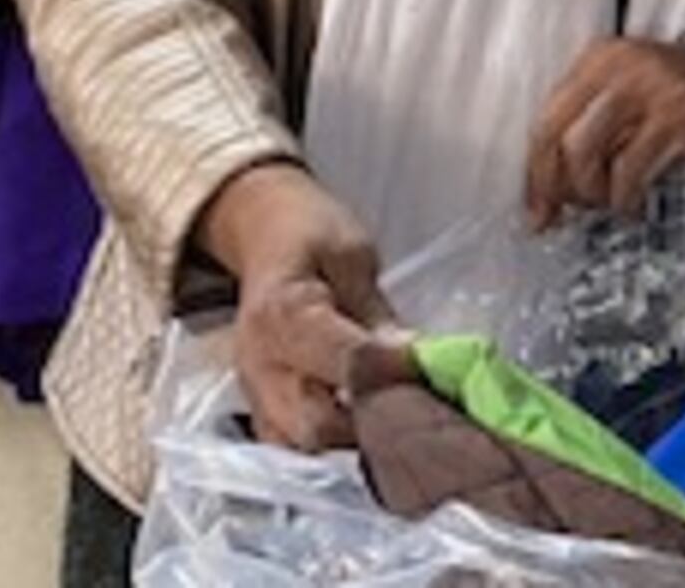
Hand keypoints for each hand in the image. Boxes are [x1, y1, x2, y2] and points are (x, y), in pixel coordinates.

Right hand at [194, 162, 413, 451]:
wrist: (263, 235)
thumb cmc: (311, 236)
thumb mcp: (352, 256)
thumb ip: (377, 314)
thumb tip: (414, 359)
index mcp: (284, 313)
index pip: (347, 363)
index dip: (395, 371)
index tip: (429, 366)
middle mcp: (260, 364)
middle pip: (317, 427)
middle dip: (370, 423)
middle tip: (410, 403)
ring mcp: (254, 394)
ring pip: (303, 449)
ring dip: (350, 440)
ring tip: (388, 414)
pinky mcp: (259, 411)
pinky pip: (292, 448)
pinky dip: (328, 446)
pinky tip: (360, 422)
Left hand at [522, 33, 684, 228]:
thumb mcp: (640, 92)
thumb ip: (601, 124)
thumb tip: (559, 182)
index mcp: (602, 57)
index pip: (547, 117)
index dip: (535, 171)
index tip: (536, 207)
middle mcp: (620, 66)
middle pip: (557, 135)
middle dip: (553, 187)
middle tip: (563, 217)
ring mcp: (651, 88)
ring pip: (586, 153)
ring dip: (591, 194)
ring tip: (610, 205)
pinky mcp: (679, 114)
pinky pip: (631, 169)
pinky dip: (625, 198)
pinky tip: (635, 205)